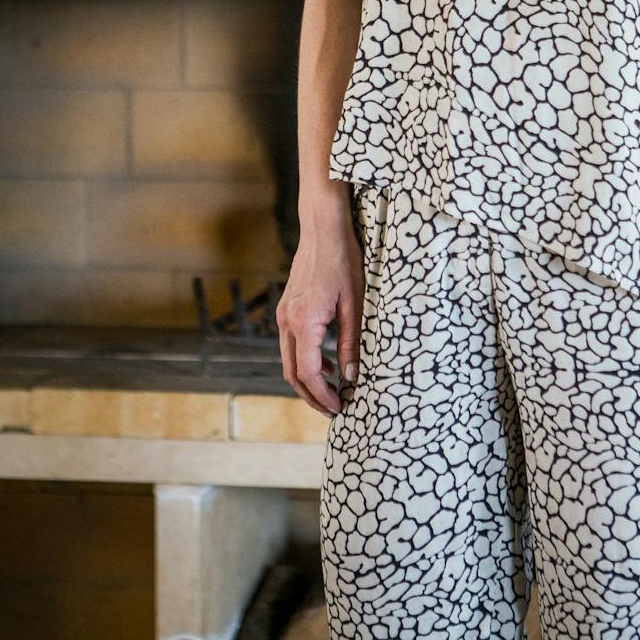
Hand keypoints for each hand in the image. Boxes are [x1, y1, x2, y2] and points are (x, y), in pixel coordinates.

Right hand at [275, 209, 364, 418]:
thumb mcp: (355, 303)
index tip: (339, 409)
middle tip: (334, 410)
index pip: (309, 373)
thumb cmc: (343, 261)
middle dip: (312, 396)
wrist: (322, 229)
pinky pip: (292, 344)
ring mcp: (284, 314)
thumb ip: (352, 342)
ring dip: (308, 381)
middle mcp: (288, 321)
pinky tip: (329, 363)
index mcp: (304, 322)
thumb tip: (351, 376)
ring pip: (289, 360)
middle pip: (293, 373)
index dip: (323, 396)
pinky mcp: (287, 308)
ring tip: (333, 392)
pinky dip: (306, 360)